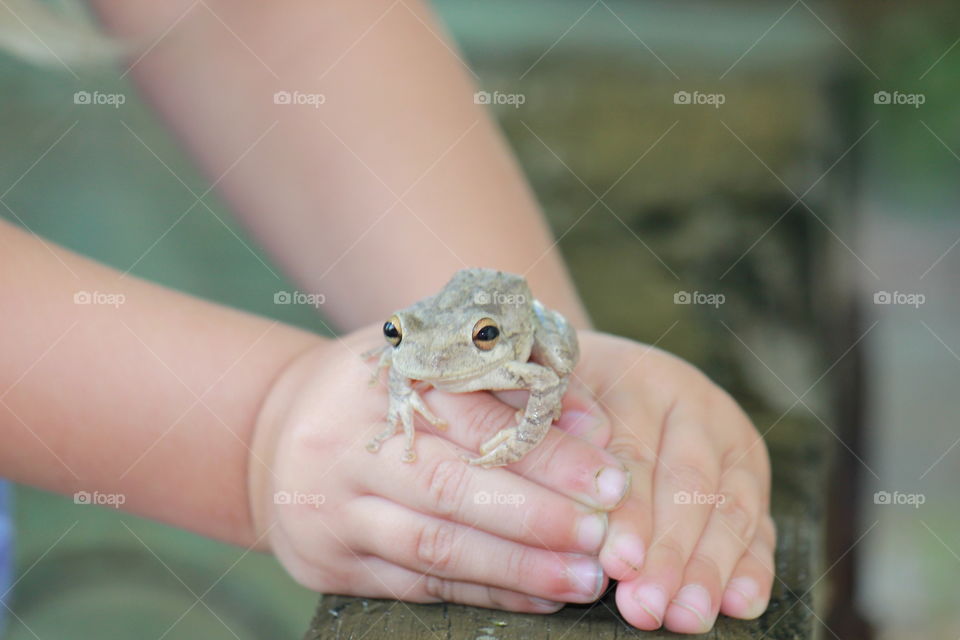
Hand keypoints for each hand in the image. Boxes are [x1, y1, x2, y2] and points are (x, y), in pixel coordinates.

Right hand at [248, 326, 631, 611]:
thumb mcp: (427, 362)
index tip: (612, 476)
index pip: (473, 418)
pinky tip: (538, 598)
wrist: (271, 435)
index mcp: (379, 382)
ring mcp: (334, 510)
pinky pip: (418, 585)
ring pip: (434, 546)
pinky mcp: (330, 564)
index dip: (546, 450)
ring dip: (517, 567)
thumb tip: (594, 424)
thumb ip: (507, 386)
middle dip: (537, 517)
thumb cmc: (376, 394)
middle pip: (452, 487)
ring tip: (584, 579)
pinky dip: (484, 592)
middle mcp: (349, 446)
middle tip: (605, 536)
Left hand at [562, 332, 774, 632]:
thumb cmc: (563, 399)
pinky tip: (739, 603)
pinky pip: (758, 522)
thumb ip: (560, 414)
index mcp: (640, 379)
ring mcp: (728, 439)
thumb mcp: (551, 392)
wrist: (600, 379)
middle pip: (688, 486)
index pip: (638, 454)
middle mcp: (693, 404)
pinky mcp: (749, 473)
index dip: (629, 514)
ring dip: (709, 570)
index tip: (617, 562)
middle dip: (669, 555)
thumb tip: (580, 438)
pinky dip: (752, 567)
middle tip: (648, 606)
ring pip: (729, 508)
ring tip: (687, 616)